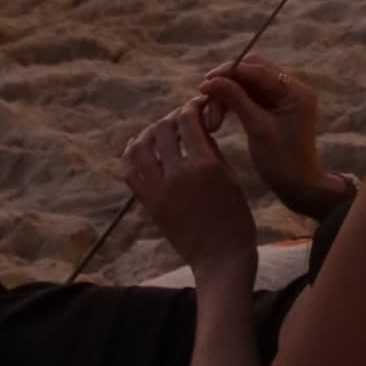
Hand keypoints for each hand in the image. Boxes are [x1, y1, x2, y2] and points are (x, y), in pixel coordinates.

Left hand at [123, 97, 255, 285]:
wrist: (220, 260)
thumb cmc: (235, 218)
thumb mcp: (231, 177)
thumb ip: (211, 149)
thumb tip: (196, 126)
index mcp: (205, 166)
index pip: (188, 120)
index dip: (191, 106)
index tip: (195, 105)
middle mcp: (178, 175)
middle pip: (161, 129)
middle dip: (171, 118)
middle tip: (180, 121)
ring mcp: (160, 191)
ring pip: (140, 146)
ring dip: (148, 133)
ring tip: (159, 133)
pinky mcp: (149, 204)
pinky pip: (130, 172)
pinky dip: (131, 154)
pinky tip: (139, 147)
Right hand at [200, 56, 347, 219]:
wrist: (298, 188)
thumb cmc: (281, 161)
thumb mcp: (257, 128)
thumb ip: (236, 100)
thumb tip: (210, 81)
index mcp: (295, 91)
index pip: (258, 69)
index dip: (230, 72)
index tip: (205, 82)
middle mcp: (291, 89)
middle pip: (251, 73)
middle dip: (227, 84)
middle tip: (206, 100)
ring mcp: (282, 98)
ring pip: (247, 85)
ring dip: (227, 96)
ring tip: (212, 119)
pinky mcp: (274, 108)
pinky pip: (249, 97)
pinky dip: (233, 103)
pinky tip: (218, 117)